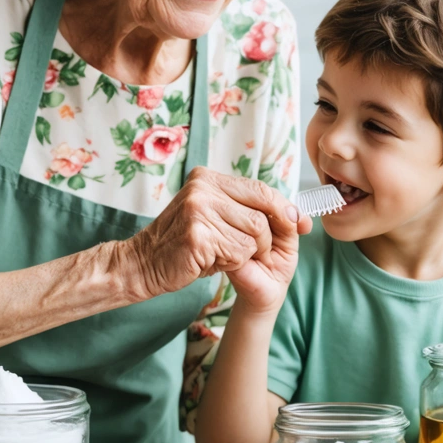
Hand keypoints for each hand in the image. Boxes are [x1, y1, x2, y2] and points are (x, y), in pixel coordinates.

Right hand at [125, 167, 310, 305]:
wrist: (144, 264)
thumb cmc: (184, 243)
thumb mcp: (212, 214)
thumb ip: (246, 208)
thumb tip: (297, 214)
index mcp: (208, 178)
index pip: (260, 188)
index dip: (283, 208)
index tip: (298, 223)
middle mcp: (203, 188)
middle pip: (262, 212)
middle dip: (268, 237)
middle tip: (257, 252)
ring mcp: (199, 210)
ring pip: (255, 234)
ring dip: (247, 253)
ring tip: (223, 254)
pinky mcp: (198, 235)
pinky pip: (240, 252)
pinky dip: (234, 263)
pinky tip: (212, 261)